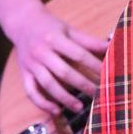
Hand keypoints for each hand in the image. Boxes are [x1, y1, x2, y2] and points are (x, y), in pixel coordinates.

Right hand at [9, 0, 106, 114]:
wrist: (22, 22)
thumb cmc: (49, 26)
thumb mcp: (68, 29)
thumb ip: (88, 41)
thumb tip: (110, 47)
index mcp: (55, 38)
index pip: (78, 54)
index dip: (93, 65)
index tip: (107, 74)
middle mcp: (42, 52)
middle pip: (64, 72)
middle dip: (82, 85)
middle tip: (98, 95)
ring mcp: (32, 64)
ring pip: (48, 84)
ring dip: (64, 98)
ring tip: (79, 107)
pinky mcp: (24, 74)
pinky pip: (31, 92)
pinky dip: (42, 103)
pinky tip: (56, 111)